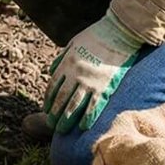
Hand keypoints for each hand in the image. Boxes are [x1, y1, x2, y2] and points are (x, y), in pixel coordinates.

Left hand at [43, 12, 144, 133]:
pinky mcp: (104, 86)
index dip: (49, 100)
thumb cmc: (95, 36)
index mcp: (66, 64)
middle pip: (61, 98)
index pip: (53, 86)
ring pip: (74, 105)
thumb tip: (51, 71)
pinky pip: (94, 105)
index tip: (46, 110)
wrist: (118, 33)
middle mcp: (75, 74)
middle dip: (54, 114)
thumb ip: (61, 58)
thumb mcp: (72, 43)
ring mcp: (90, 82)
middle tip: (51, 125)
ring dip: (66, 119)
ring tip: (61, 130)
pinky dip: (87, 117)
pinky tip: (83, 127)